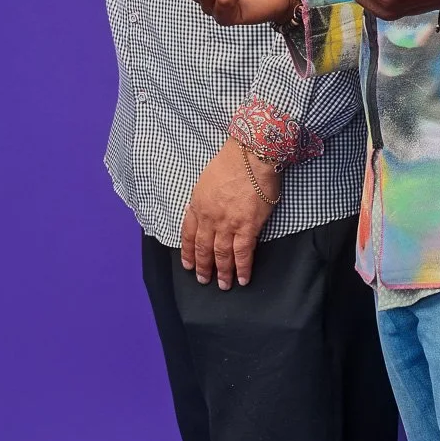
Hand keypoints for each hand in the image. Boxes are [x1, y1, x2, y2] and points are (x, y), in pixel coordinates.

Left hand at [180, 138, 278, 288]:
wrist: (251, 155)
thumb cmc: (232, 161)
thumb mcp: (206, 180)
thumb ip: (203, 199)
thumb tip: (203, 210)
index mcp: (197, 206)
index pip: (188, 235)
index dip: (188, 252)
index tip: (188, 264)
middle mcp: (209, 218)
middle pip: (204, 248)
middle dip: (204, 267)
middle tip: (205, 280)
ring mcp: (228, 224)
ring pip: (221, 254)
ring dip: (222, 272)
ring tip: (224, 285)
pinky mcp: (248, 226)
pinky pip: (243, 252)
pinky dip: (242, 267)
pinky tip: (243, 278)